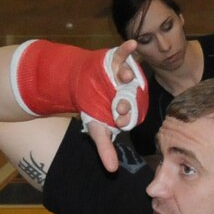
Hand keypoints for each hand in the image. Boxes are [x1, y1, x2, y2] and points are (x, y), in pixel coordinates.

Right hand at [84, 42, 142, 173]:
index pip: (130, 113)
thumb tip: (112, 169)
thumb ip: (105, 148)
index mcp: (128, 109)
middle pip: (130, 95)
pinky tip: (133, 44)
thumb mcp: (97, 129)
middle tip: (119, 105)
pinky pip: (124, 54)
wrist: (80, 85)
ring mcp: (123, 76)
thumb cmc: (93, 109)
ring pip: (128, 75)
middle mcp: (129, 92)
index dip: (126, 117)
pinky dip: (128, 49)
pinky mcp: (116, 61)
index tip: (120, 120)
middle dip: (125, 100)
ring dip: (127, 74)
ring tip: (125, 75)